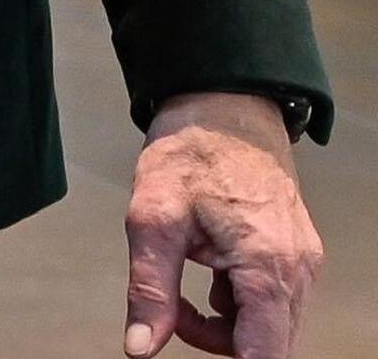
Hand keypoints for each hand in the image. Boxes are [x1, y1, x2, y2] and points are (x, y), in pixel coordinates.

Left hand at [125, 93, 322, 356]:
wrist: (224, 109)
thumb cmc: (190, 153)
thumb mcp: (152, 219)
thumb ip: (150, 289)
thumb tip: (141, 347)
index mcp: (267, 265)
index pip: (266, 353)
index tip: (194, 343)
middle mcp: (297, 270)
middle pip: (268, 347)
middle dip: (218, 341)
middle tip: (174, 311)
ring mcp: (301, 262)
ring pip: (271, 327)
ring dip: (227, 324)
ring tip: (186, 280)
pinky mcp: (296, 255)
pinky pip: (272, 303)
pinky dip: (239, 303)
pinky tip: (208, 269)